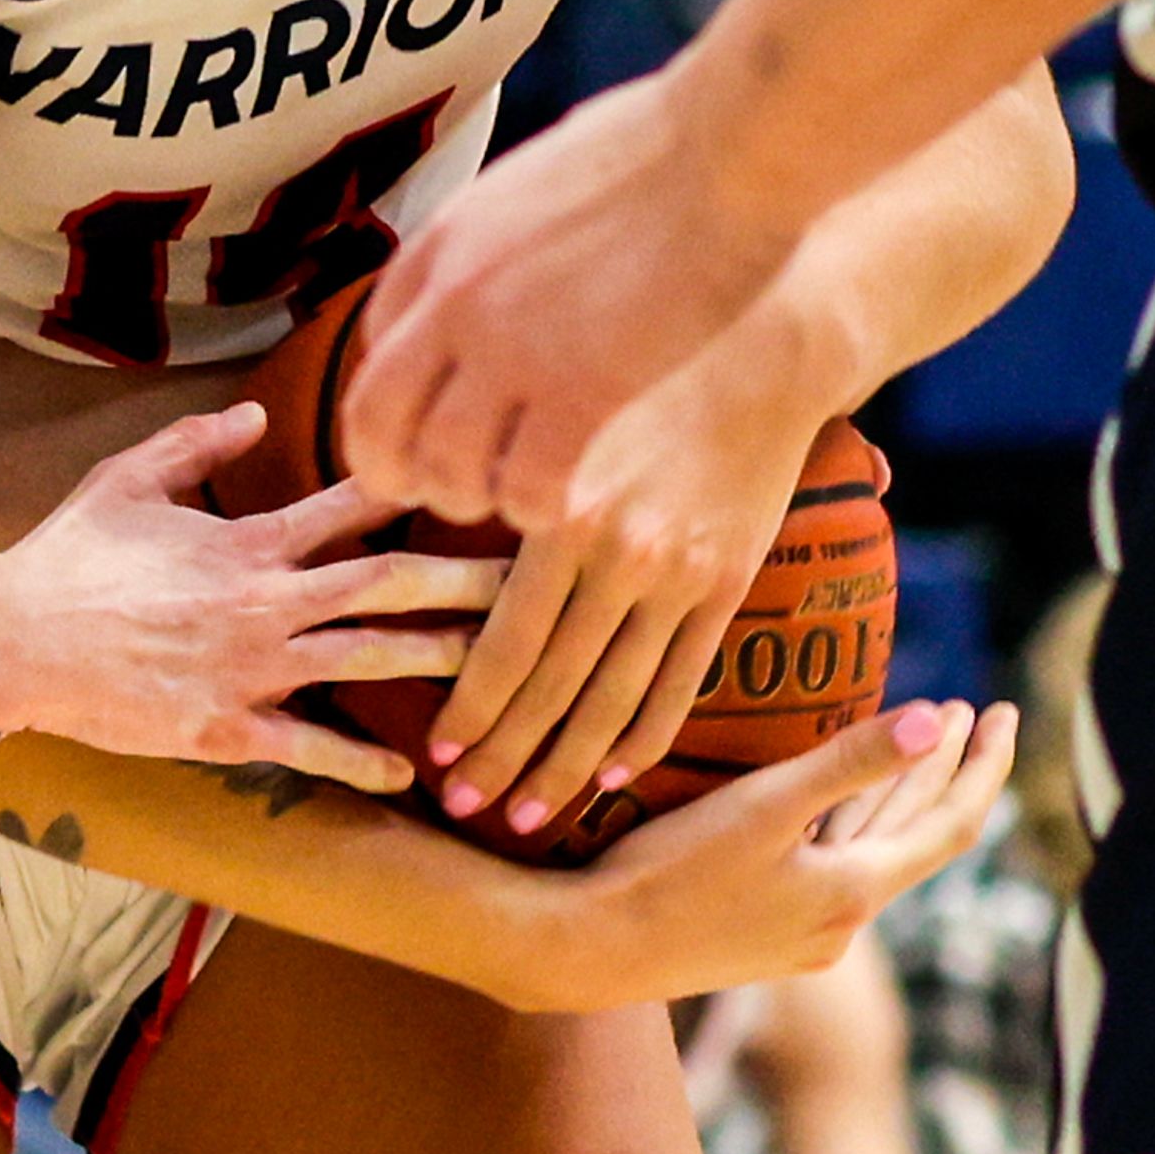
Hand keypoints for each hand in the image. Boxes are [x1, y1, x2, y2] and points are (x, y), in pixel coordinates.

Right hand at [0, 404, 507, 791]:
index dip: (420, 489)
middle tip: (539, 578)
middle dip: (468, 579)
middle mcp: (264, 601)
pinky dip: (361, 762)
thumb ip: (197, 443)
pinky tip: (408, 774)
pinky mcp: (224, 727)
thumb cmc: (69, 557)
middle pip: (388, 584)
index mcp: (246, 539)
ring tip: (508, 670)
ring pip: (367, 662)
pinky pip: (308, 747)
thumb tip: (258, 413)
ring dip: (441, 664)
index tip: (482, 479)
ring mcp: (249, 668)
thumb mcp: (127, 479)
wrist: (14, 640)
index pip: (351, 504)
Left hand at [342, 69, 803, 526]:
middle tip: (436, 490)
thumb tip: (507, 244)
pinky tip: (556, 503)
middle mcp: (454, 301)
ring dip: (467, 495)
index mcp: (441, 242)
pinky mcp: (583, 392)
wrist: (728, 151)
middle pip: (378, 420)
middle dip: (396, 469)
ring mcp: (512, 349)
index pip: (373, 344)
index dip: (395, 397)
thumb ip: (502, 227)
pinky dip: (532, 506)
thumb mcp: (536, 174)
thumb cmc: (656, 144)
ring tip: (502, 499)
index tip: (427, 418)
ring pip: (445, 466)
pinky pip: (527, 483)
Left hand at [422, 295, 849, 834]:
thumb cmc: (625, 345)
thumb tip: (391, 492)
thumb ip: (476, 457)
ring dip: (569, 768)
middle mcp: (624, 556)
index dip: (470, 710)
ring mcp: (684, 575)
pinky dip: (647, 735)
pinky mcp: (730, 580)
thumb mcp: (535, 391)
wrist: (763, 336)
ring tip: (529, 817)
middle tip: (466, 812)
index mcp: (563, 514)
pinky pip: (683, 679)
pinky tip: (614, 777)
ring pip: (616, 699)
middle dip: (506, 759)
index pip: (505, 643)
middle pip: (554, 687)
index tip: (436, 759)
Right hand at [544, 700, 1014, 1009]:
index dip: (986, 766)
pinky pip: (829, 869)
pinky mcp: (764, 937)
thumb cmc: (670, 874)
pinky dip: (848, 826)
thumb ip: (849, 762)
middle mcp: (841, 923)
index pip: (952, 825)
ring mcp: (803, 935)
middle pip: (915, 838)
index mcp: (853, 892)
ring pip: (869, 854)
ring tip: (918, 744)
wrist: (591, 950)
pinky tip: (830, 804)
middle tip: (970, 714)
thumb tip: (938, 720)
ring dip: (896, 797)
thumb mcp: (762, 807)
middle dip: (945, 772)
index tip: (1007, 712)